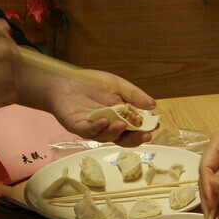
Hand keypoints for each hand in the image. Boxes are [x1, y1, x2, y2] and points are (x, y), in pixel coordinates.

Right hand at [0, 15, 19, 131]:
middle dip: (12, 53)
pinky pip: (5, 91)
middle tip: (11, 60)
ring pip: (8, 71)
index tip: (1, 40)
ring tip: (8, 76)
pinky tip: (4, 89)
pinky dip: (10, 89)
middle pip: (3, 47)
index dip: (0, 31)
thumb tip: (3, 26)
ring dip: (13, 73)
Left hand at [39, 69, 155, 145]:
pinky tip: (104, 120)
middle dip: (135, 138)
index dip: (144, 130)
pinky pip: (89, 130)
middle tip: (145, 135)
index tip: (154, 127)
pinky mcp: (78, 126)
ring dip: (116, 132)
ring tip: (122, 124)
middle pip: (123, 138)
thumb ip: (134, 95)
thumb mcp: (117, 85)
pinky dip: (97, 126)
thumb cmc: (92, 84)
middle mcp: (108, 128)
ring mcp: (93, 128)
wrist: (65, 80)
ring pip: (107, 136)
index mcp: (120, 119)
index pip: (134, 129)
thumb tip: (152, 105)